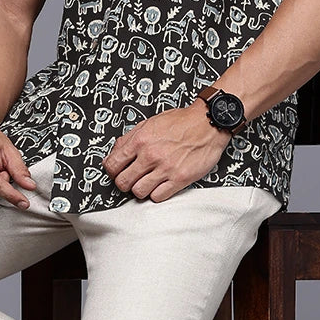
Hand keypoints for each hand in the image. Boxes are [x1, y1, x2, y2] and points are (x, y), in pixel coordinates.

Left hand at [102, 102, 231, 201]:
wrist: (208, 123)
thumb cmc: (182, 122)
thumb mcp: (150, 122)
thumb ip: (130, 137)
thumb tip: (115, 151)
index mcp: (140, 140)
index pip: (113, 165)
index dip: (112, 171)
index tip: (116, 172)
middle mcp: (151, 155)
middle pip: (123, 182)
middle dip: (124, 182)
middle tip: (130, 179)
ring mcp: (165, 168)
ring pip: (138, 192)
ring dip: (140, 189)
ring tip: (146, 182)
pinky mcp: (180, 179)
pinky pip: (158, 197)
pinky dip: (156, 194)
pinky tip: (159, 185)